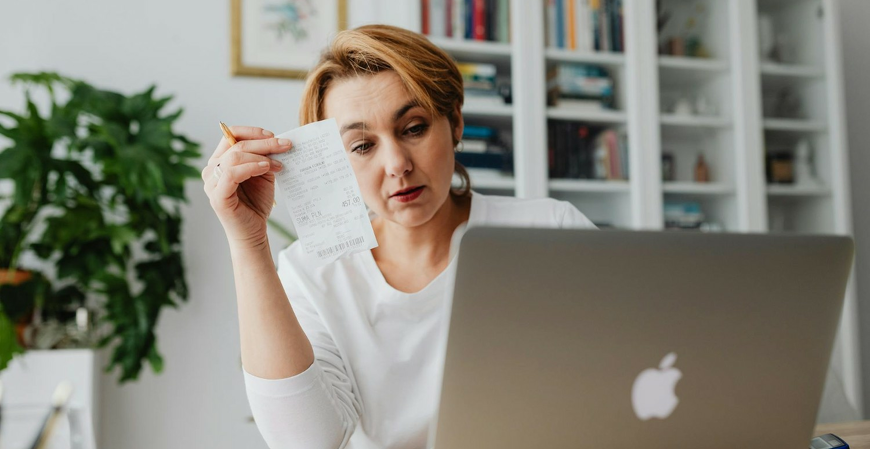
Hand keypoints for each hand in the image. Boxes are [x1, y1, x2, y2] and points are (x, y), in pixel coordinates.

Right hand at [202, 126, 291, 248]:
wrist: (254, 232)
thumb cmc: (256, 203)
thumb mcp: (263, 174)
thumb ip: (264, 157)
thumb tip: (277, 141)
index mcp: (220, 161)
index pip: (230, 135)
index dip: (252, 132)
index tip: (273, 135)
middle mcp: (211, 170)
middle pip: (235, 145)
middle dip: (263, 143)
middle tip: (285, 145)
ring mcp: (212, 183)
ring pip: (233, 157)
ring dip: (259, 156)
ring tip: (277, 164)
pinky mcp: (217, 196)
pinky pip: (231, 174)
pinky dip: (250, 167)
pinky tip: (265, 168)